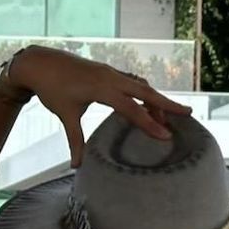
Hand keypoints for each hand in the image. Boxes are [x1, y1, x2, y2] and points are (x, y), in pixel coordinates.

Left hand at [9, 47, 192, 165]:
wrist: (40, 62)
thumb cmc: (52, 89)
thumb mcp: (65, 115)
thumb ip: (75, 140)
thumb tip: (77, 166)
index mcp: (101, 88)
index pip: (131, 108)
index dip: (149, 123)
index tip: (166, 135)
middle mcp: (110, 77)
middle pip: (146, 91)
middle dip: (167, 104)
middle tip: (188, 114)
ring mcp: (111, 72)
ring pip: (141, 85)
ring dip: (155, 99)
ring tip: (167, 118)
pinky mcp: (108, 72)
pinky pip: (132, 81)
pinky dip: (144, 92)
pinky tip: (148, 104)